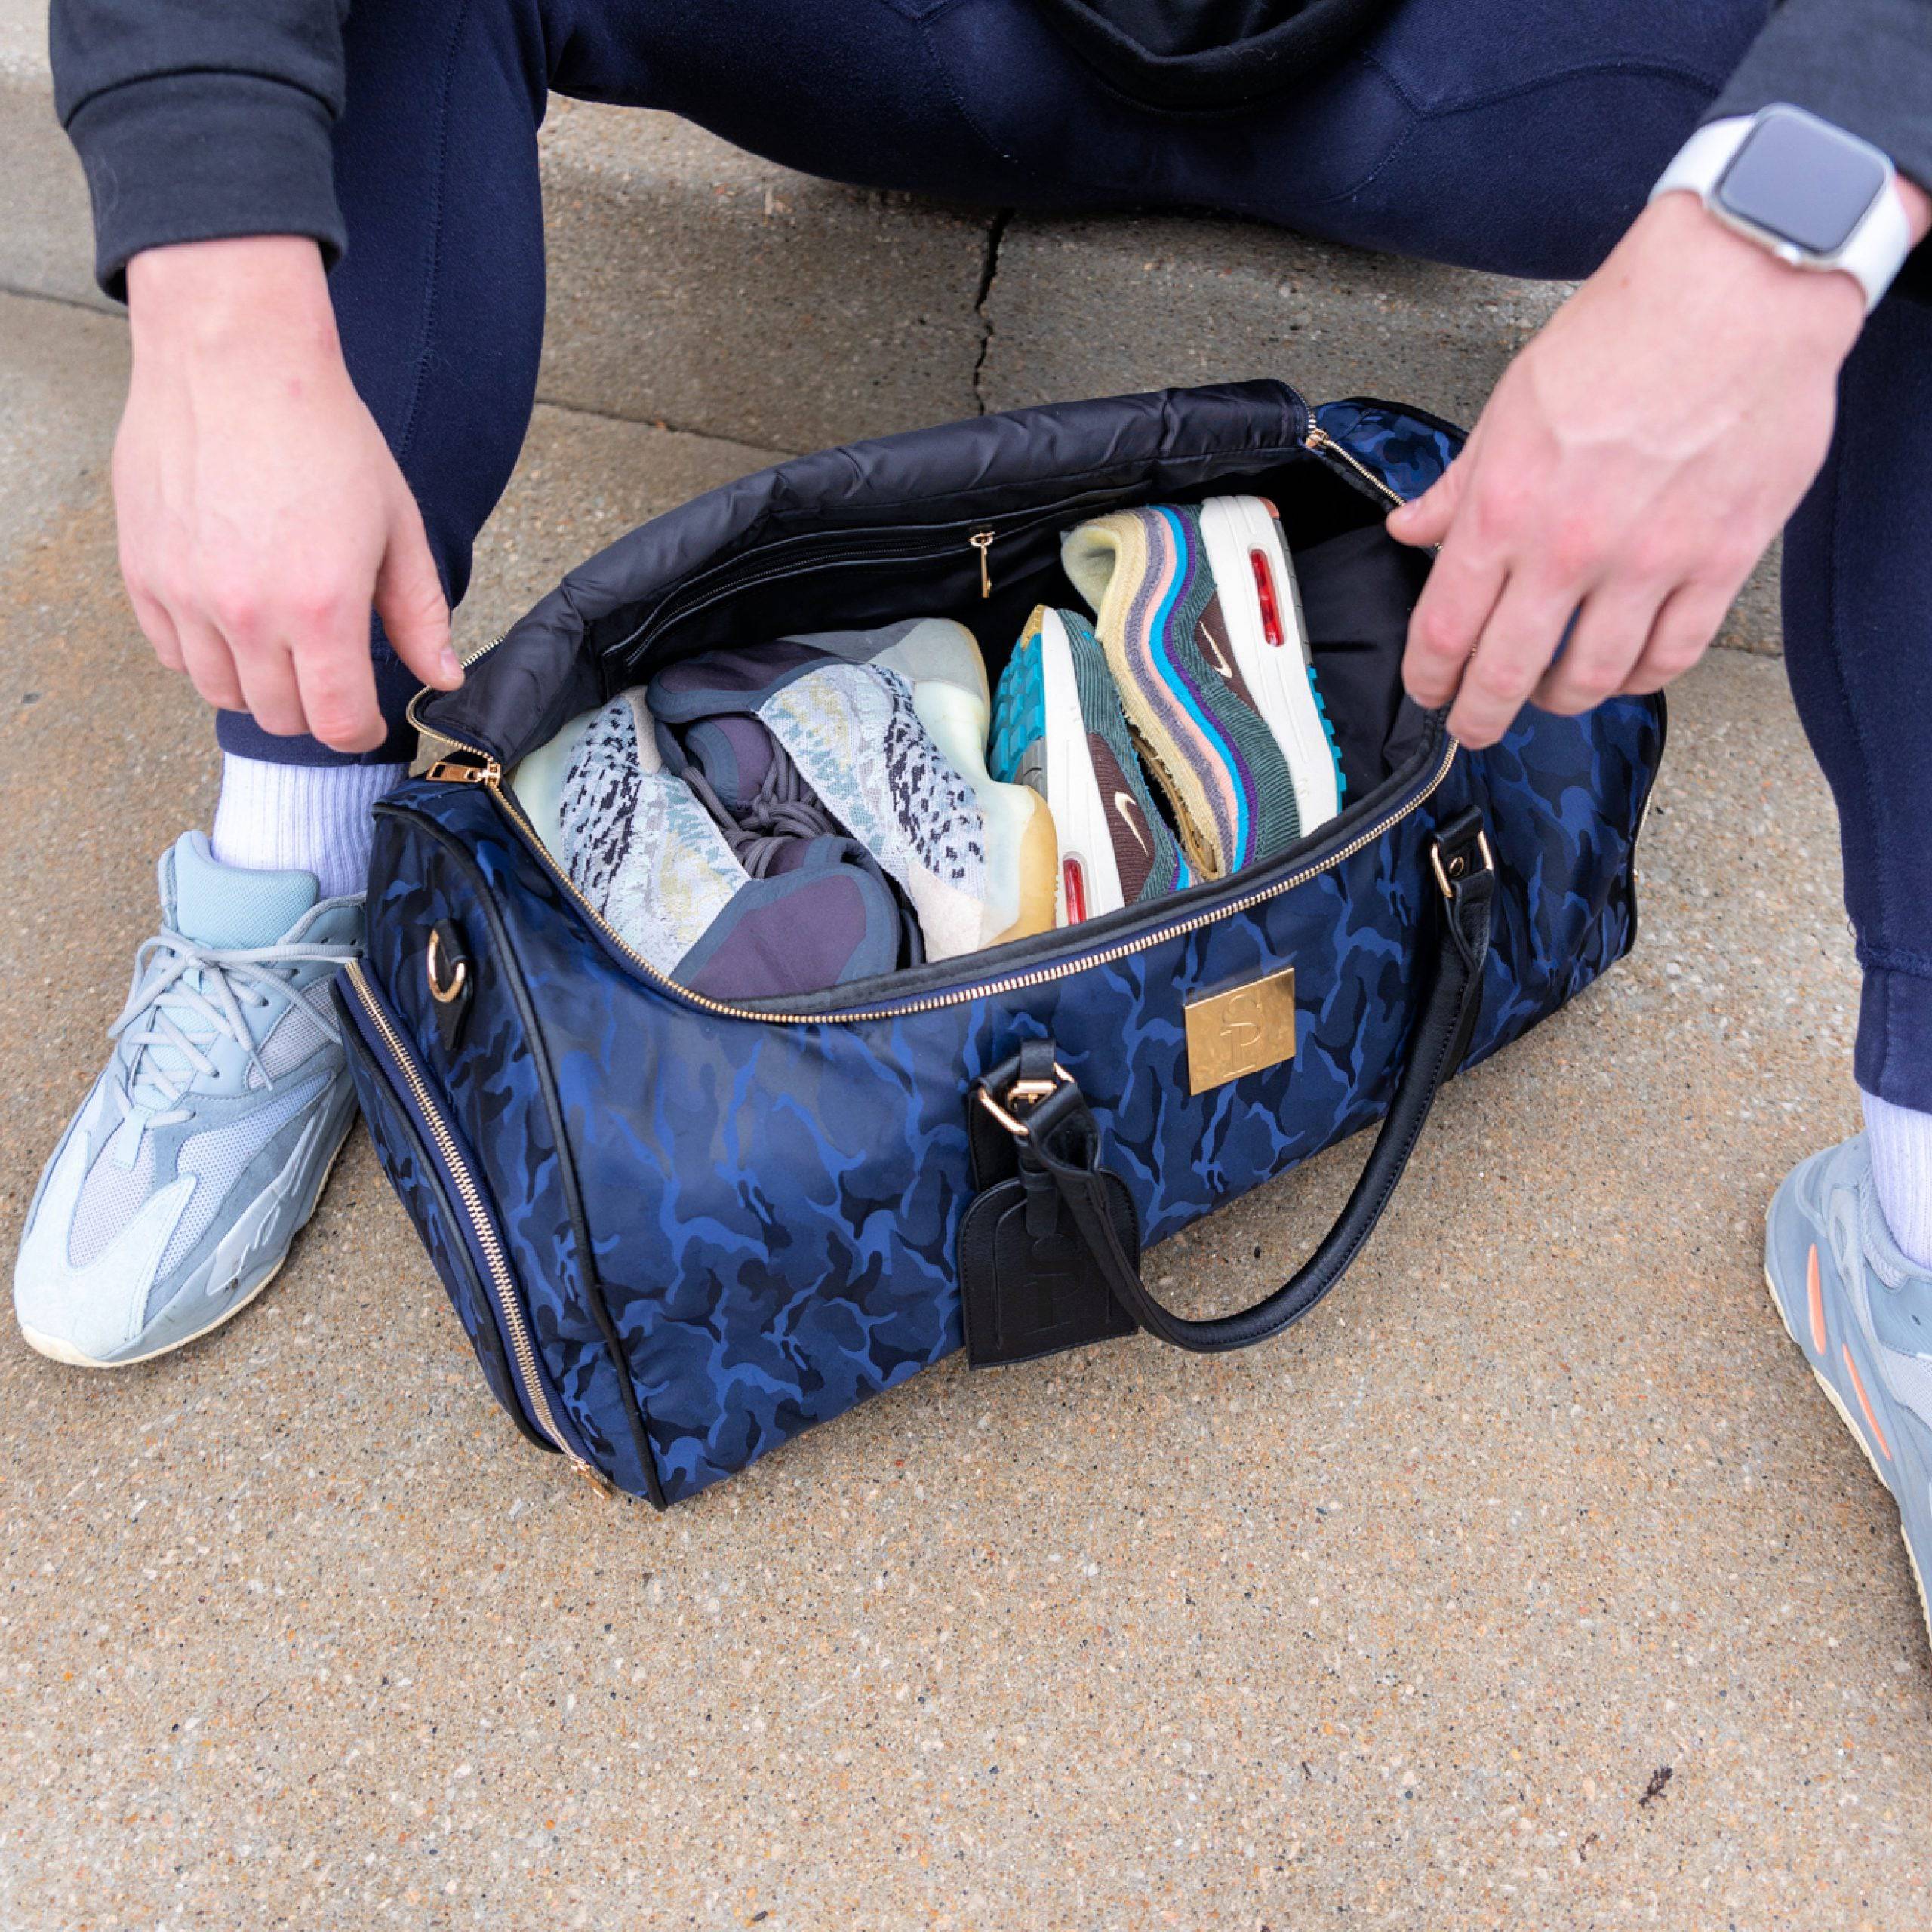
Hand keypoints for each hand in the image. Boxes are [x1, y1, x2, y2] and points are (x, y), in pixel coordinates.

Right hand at [117, 236, 461, 753]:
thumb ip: (419, 614)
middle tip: (329, 673)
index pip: (338, 722)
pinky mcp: (144, 573)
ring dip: (257, 684)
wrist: (236, 360)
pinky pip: (171, 654)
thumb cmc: (325, 435)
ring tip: (281, 642)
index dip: (362, 731)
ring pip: (222, 693)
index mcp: (321, 606)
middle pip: (280, 717)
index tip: (367, 718)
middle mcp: (247, 611)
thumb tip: (444, 676)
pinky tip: (232, 619)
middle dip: (314, 709)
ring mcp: (187, 595)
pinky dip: (203, 653)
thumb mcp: (397, 527)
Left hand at [1389, 184, 1927, 748]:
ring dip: (1562, 699)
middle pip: (1507, 673)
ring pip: (1591, 678)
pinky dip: (1642, 676)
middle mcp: (1569, 546)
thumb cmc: (1629, 328)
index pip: (1443, 629)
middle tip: (1475, 726)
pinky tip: (1626, 670)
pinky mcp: (1720, 560)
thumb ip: (1460, 482)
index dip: (1429, 678)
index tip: (1430, 692)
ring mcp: (1648, 560)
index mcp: (1505, 506)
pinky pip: (1673, 653)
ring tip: (1551, 694)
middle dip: (1481, 715)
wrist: (1741, 287)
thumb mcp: (1514, 401)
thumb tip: (1412, 528)